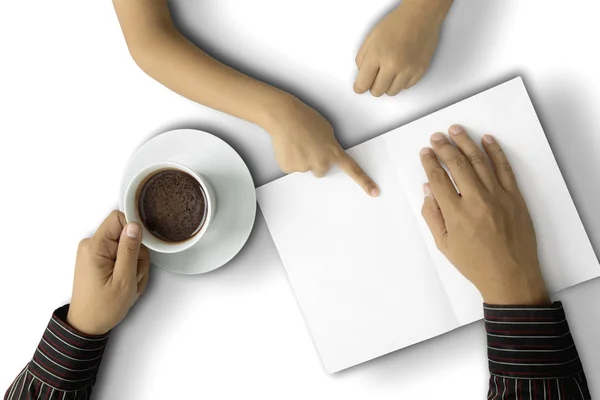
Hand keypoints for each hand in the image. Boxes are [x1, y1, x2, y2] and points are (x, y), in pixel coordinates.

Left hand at [67, 210, 150, 334]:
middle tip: (133, 276)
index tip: (141, 249)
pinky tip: (125, 283)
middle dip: (137, 255)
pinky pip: (121, 255)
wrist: (87, 325)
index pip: (119, 218)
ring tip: (129, 283)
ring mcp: (95, 252)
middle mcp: (92, 245)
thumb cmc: (103, 307)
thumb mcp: (124, 280)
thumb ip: (130, 250)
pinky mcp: (99, 259)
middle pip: (126, 234)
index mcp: (95, 247)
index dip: (135, 230)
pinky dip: (128, 268)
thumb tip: (135, 225)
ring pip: (127, 246)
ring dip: (134, 265)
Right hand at [263, 95, 379, 196]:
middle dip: (316, 160)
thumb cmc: (305, 118)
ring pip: (305, 168)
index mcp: (333, 152)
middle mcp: (321, 162)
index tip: (374, 192)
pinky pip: (291, 167)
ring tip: (296, 142)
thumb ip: (330, 146)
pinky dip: (290, 159)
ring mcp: (305, 167)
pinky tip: (288, 146)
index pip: (353, 170)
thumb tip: (324, 154)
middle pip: (321, 170)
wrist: (284, 117)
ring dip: (302, 158)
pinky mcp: (290, 168)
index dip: (364, 182)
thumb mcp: (326, 130)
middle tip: (308, 145)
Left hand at [354, 0, 450, 96]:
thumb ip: (362, 59)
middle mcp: (393, 65)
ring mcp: (408, 69)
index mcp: (377, 55)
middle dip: (373, 86)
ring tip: (389, 73)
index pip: (362, 84)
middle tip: (375, 77)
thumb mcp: (371, 38)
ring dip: (387, 86)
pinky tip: (400, 70)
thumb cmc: (396, 23)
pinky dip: (401, 82)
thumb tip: (362, 75)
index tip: (359, 87)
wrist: (420, 16)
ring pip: (392, 92)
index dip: (359, 87)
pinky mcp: (420, 71)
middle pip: (377, 92)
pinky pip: (406, 87)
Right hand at [419, 125, 550, 304]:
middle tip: (437, 136)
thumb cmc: (475, 263)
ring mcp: (498, 196)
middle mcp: (476, 200)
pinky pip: (504, 168)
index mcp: (455, 213)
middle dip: (444, 147)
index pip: (438, 179)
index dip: (430, 162)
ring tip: (456, 130)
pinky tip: (487, 140)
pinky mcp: (515, 197)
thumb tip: (428, 190)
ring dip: (466, 142)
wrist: (510, 275)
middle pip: (457, 165)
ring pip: (479, 161)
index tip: (425, 152)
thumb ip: (432, 215)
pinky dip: (495, 152)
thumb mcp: (444, 244)